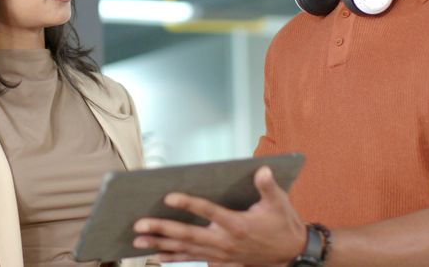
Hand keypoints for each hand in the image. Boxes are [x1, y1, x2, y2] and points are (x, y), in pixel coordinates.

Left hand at [132, 166, 306, 263]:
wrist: (291, 254)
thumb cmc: (282, 224)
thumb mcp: (279, 203)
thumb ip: (268, 187)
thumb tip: (263, 170)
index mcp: (237, 224)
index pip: (209, 212)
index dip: (189, 204)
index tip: (168, 197)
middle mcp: (226, 242)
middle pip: (188, 235)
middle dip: (162, 230)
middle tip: (138, 224)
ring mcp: (221, 255)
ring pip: (186, 250)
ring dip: (161, 245)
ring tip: (137, 241)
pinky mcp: (221, 262)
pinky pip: (194, 261)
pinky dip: (174, 259)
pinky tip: (156, 256)